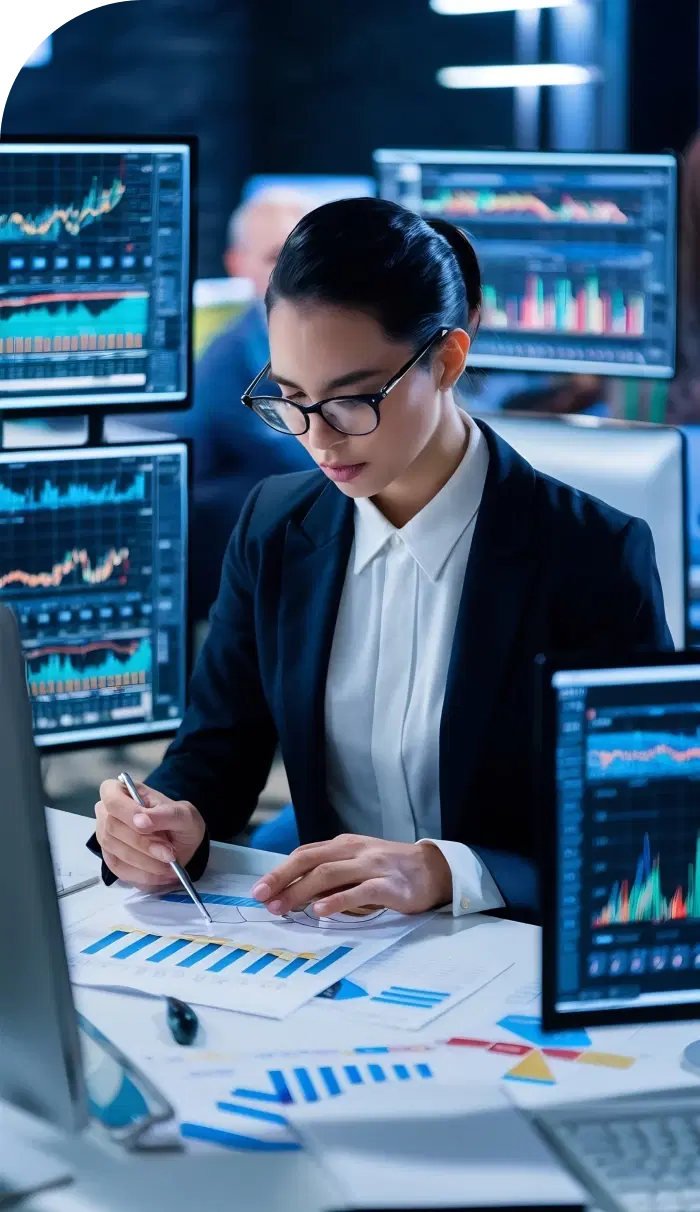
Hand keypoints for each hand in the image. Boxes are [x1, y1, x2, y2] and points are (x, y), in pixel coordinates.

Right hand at [95, 779, 205, 889]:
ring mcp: (106, 837)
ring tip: (169, 864)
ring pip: (115, 852)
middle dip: (143, 844)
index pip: (111, 798)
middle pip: (111, 829)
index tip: (147, 826)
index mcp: (122, 791)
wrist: (182, 841)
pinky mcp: (112, 859)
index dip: (127, 813)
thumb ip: (163, 815)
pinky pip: (120, 871)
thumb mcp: (183, 814)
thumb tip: (140, 821)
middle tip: (170, 853)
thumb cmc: (180, 820)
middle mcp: (107, 813)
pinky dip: (143, 876)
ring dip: (145, 863)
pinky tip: (161, 875)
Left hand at [251, 834, 452, 915]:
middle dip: (282, 879)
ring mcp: (372, 866)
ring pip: (329, 874)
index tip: (259, 890)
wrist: (435, 869)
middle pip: (310, 860)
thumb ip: (331, 874)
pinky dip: (337, 901)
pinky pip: (359, 891)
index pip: (304, 854)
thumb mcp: (357, 864)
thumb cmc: (390, 869)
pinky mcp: (390, 885)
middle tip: (261, 898)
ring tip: (282, 907)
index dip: (279, 872)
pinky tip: (320, 911)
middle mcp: (354, 851)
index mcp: (344, 845)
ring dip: (301, 891)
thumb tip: (294, 892)